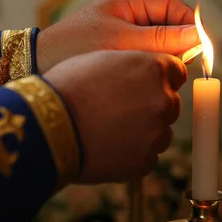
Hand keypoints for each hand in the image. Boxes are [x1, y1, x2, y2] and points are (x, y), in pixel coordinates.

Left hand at [36, 0, 198, 73]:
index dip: (190, 25)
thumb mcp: (120, 41)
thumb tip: (199, 38)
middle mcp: (128, 18)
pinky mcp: (117, 60)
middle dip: (176, 48)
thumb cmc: (74, 47)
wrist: (38, 67)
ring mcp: (123, 39)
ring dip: (161, 63)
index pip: (173, 8)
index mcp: (128, 3)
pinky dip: (147, 73)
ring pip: (158, 50)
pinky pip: (143, 64)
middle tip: (175, 68)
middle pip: (169, 29)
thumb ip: (160, 39)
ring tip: (152, 77)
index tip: (201, 47)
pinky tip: (141, 85)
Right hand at [44, 50, 186, 183]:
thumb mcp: (102, 58)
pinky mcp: (144, 162)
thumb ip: (133, 65)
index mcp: (153, 69)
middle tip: (118, 110)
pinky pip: (145, 156)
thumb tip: (145, 73)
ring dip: (142, 132)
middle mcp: (162, 100)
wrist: (46, 126)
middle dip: (150, 106)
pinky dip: (130, 154)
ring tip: (107, 130)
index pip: (176, 72)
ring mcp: (155, 134)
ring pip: (158, 133)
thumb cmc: (66, 87)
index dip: (157, 79)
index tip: (140, 85)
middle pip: (169, 104)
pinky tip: (104, 146)